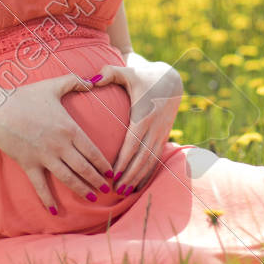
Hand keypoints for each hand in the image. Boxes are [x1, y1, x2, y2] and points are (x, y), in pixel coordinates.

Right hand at [0, 72, 109, 211]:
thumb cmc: (26, 96)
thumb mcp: (54, 85)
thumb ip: (75, 82)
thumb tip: (95, 79)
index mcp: (69, 128)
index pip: (92, 150)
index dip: (103, 164)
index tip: (111, 172)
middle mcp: (60, 146)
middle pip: (84, 168)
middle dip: (97, 180)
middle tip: (107, 189)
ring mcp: (44, 157)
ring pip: (68, 178)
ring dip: (81, 190)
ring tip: (92, 198)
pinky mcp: (29, 165)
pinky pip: (40, 186)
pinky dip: (48, 200)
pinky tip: (55, 212)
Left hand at [95, 55, 182, 193]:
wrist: (170, 79)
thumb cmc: (143, 76)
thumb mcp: (128, 71)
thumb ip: (110, 73)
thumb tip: (92, 78)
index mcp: (144, 115)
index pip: (133, 143)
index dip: (124, 160)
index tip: (113, 175)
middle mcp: (154, 128)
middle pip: (142, 157)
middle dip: (130, 175)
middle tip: (115, 190)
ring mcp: (161, 134)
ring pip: (150, 161)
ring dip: (138, 178)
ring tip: (124, 192)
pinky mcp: (163, 137)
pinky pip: (156, 159)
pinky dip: (148, 174)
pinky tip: (138, 186)